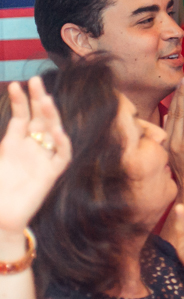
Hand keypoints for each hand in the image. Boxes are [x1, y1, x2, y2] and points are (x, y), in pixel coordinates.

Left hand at [0, 76, 70, 236]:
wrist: (0, 217)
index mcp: (13, 144)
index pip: (21, 117)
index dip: (20, 101)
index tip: (15, 85)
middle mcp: (30, 149)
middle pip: (38, 119)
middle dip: (38, 100)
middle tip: (36, 81)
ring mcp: (42, 160)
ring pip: (52, 133)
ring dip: (50, 117)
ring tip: (46, 101)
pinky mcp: (51, 174)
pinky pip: (62, 157)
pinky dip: (63, 145)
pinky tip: (58, 132)